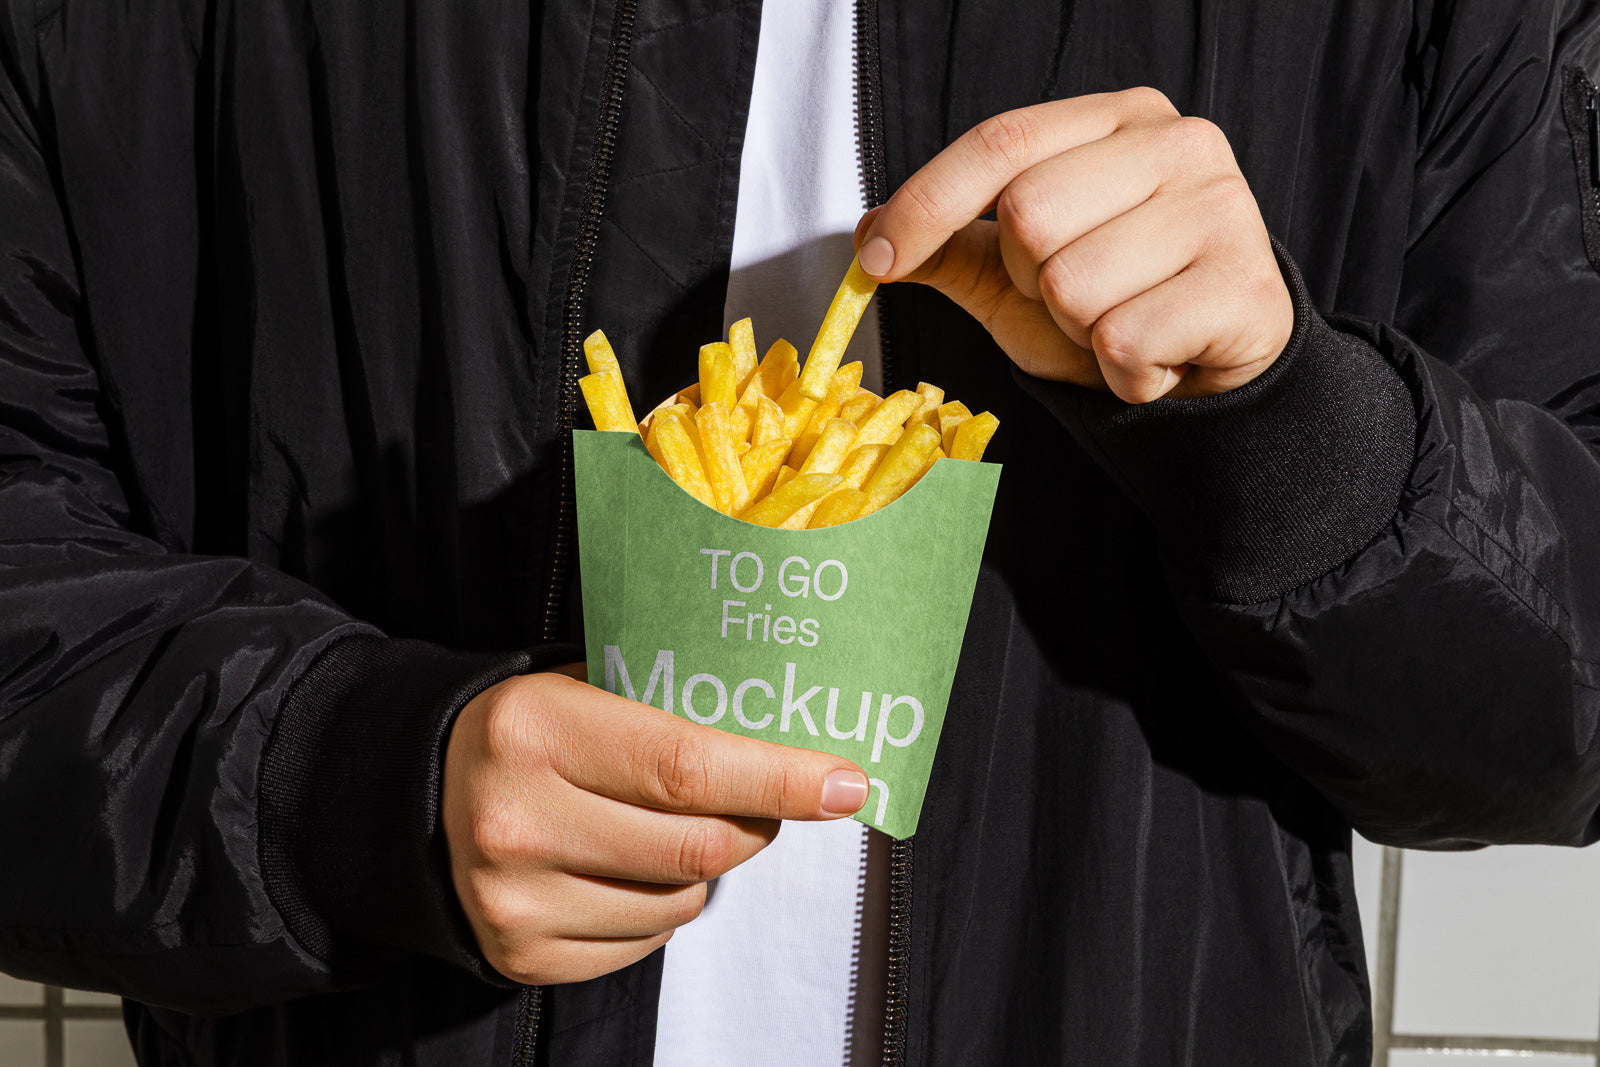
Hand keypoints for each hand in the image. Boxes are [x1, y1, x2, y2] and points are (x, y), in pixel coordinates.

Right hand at [441, 665, 869, 984]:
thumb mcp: (580, 688)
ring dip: (706, 870)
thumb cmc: (529, 732)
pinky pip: (644, 945)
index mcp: (535, 729)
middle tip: (764, 804)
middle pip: (696, 845)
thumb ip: (670, 709)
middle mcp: (516, 818)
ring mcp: (514, 897)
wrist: (416, 795)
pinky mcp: (520, 953)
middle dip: (755, 826)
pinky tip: (630, 870)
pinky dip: (661, 911)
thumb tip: (793, 743)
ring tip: (672, 830)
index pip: (687, 766)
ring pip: (680, 903)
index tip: (844, 783)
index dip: (778, 779)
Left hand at [854, 87, 1291, 402]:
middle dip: (1030, 282)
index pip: (1001, 141)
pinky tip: (1157, 358)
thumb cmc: (1117, 307)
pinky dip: (1122, 372)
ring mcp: (1222, 208)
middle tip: (1078, 301)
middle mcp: (1179, 144)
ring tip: (1122, 327)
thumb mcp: (1019, 277)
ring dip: (1078, 333)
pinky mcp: (1244, 284)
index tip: (876, 258)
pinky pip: (1124, 340)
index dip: (927, 202)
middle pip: (1030, 215)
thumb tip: (869, 230)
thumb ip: (955, 249)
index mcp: (1119, 120)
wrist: (1211, 375)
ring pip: (1074, 286)